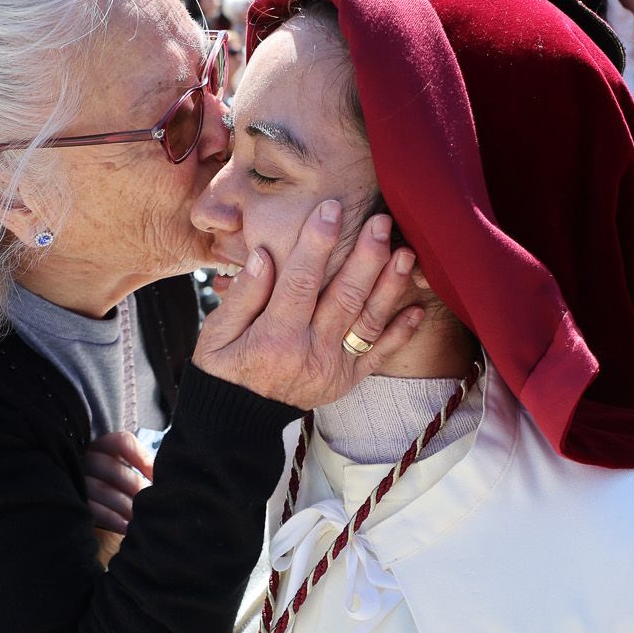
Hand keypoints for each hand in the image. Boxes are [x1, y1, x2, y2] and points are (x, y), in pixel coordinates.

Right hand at [83, 431, 153, 534]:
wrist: (93, 517)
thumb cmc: (118, 488)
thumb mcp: (128, 472)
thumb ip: (143, 467)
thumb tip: (158, 473)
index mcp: (102, 446)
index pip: (121, 442)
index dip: (140, 457)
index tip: (154, 474)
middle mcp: (85, 458)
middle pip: (110, 466)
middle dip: (134, 484)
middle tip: (150, 500)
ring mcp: (75, 481)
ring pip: (100, 488)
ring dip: (124, 504)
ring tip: (140, 516)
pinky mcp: (73, 503)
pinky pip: (92, 509)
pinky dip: (112, 518)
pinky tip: (126, 526)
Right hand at [193, 201, 422, 408]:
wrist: (238, 422)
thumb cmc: (224, 369)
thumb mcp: (216, 334)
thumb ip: (242, 295)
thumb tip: (264, 255)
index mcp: (275, 338)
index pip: (300, 282)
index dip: (317, 244)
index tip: (331, 210)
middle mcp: (310, 353)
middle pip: (344, 297)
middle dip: (366, 256)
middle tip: (381, 222)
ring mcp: (334, 368)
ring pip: (368, 321)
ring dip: (390, 286)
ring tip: (406, 254)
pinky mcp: (348, 379)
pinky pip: (379, 353)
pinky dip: (401, 331)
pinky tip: (417, 306)